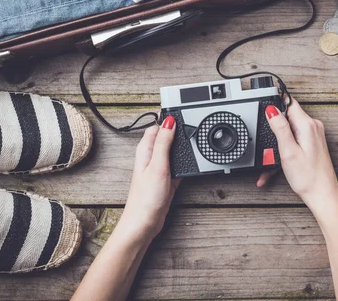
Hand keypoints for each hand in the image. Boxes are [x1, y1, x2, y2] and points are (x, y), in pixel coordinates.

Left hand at [120, 116, 180, 238]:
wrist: (144, 224)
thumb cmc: (146, 199)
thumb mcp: (157, 166)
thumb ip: (163, 143)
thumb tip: (169, 122)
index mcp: (145, 150)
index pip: (157, 127)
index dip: (168, 120)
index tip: (182, 113)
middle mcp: (150, 158)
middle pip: (165, 137)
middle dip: (177, 132)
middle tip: (191, 125)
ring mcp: (159, 169)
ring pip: (172, 151)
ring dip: (181, 147)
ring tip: (194, 141)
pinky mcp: (166, 180)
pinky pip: (178, 166)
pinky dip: (185, 163)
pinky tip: (192, 162)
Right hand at [256, 100, 337, 213]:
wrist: (323, 195)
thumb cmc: (308, 177)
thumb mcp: (288, 151)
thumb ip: (280, 128)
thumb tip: (271, 109)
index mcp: (307, 125)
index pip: (289, 102)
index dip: (276, 104)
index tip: (265, 108)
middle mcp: (313, 127)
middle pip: (288, 117)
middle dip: (275, 129)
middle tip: (269, 145)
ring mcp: (314, 135)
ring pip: (290, 131)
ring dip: (279, 143)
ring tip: (273, 159)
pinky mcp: (313, 143)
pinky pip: (295, 140)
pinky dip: (285, 150)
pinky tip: (278, 164)